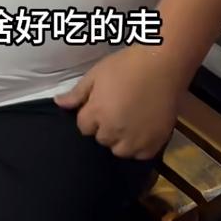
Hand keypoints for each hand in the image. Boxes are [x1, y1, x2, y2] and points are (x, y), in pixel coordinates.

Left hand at [55, 45, 181, 159]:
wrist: (162, 65)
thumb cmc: (126, 65)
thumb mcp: (97, 73)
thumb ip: (77, 93)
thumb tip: (58, 104)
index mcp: (97, 113)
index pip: (83, 126)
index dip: (90, 115)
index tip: (100, 104)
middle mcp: (114, 131)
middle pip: (101, 139)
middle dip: (105, 126)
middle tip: (117, 109)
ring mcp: (135, 140)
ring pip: (120, 150)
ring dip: (120, 139)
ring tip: (129, 120)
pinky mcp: (154, 143)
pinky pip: (140, 154)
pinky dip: (139, 145)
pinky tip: (142, 129)